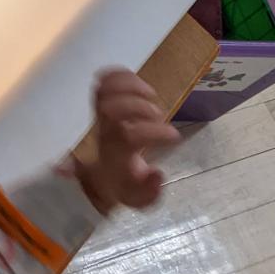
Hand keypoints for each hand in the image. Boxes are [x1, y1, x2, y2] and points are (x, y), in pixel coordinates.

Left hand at [74, 70, 179, 214]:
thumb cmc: (125, 186)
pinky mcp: (100, 105)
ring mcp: (100, 117)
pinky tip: (137, 80)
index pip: (129, 136)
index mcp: (116, 154)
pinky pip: (102, 82)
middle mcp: (105, 132)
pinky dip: (119, 74)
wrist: (101, 178)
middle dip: (139, 107)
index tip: (174, 136)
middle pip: (112, 109)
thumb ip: (150, 190)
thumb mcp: (140, 198)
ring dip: (131, 86)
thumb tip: (158, 173)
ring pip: (105, 91)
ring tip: (151, 94)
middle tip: (158, 114)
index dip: (154, 132)